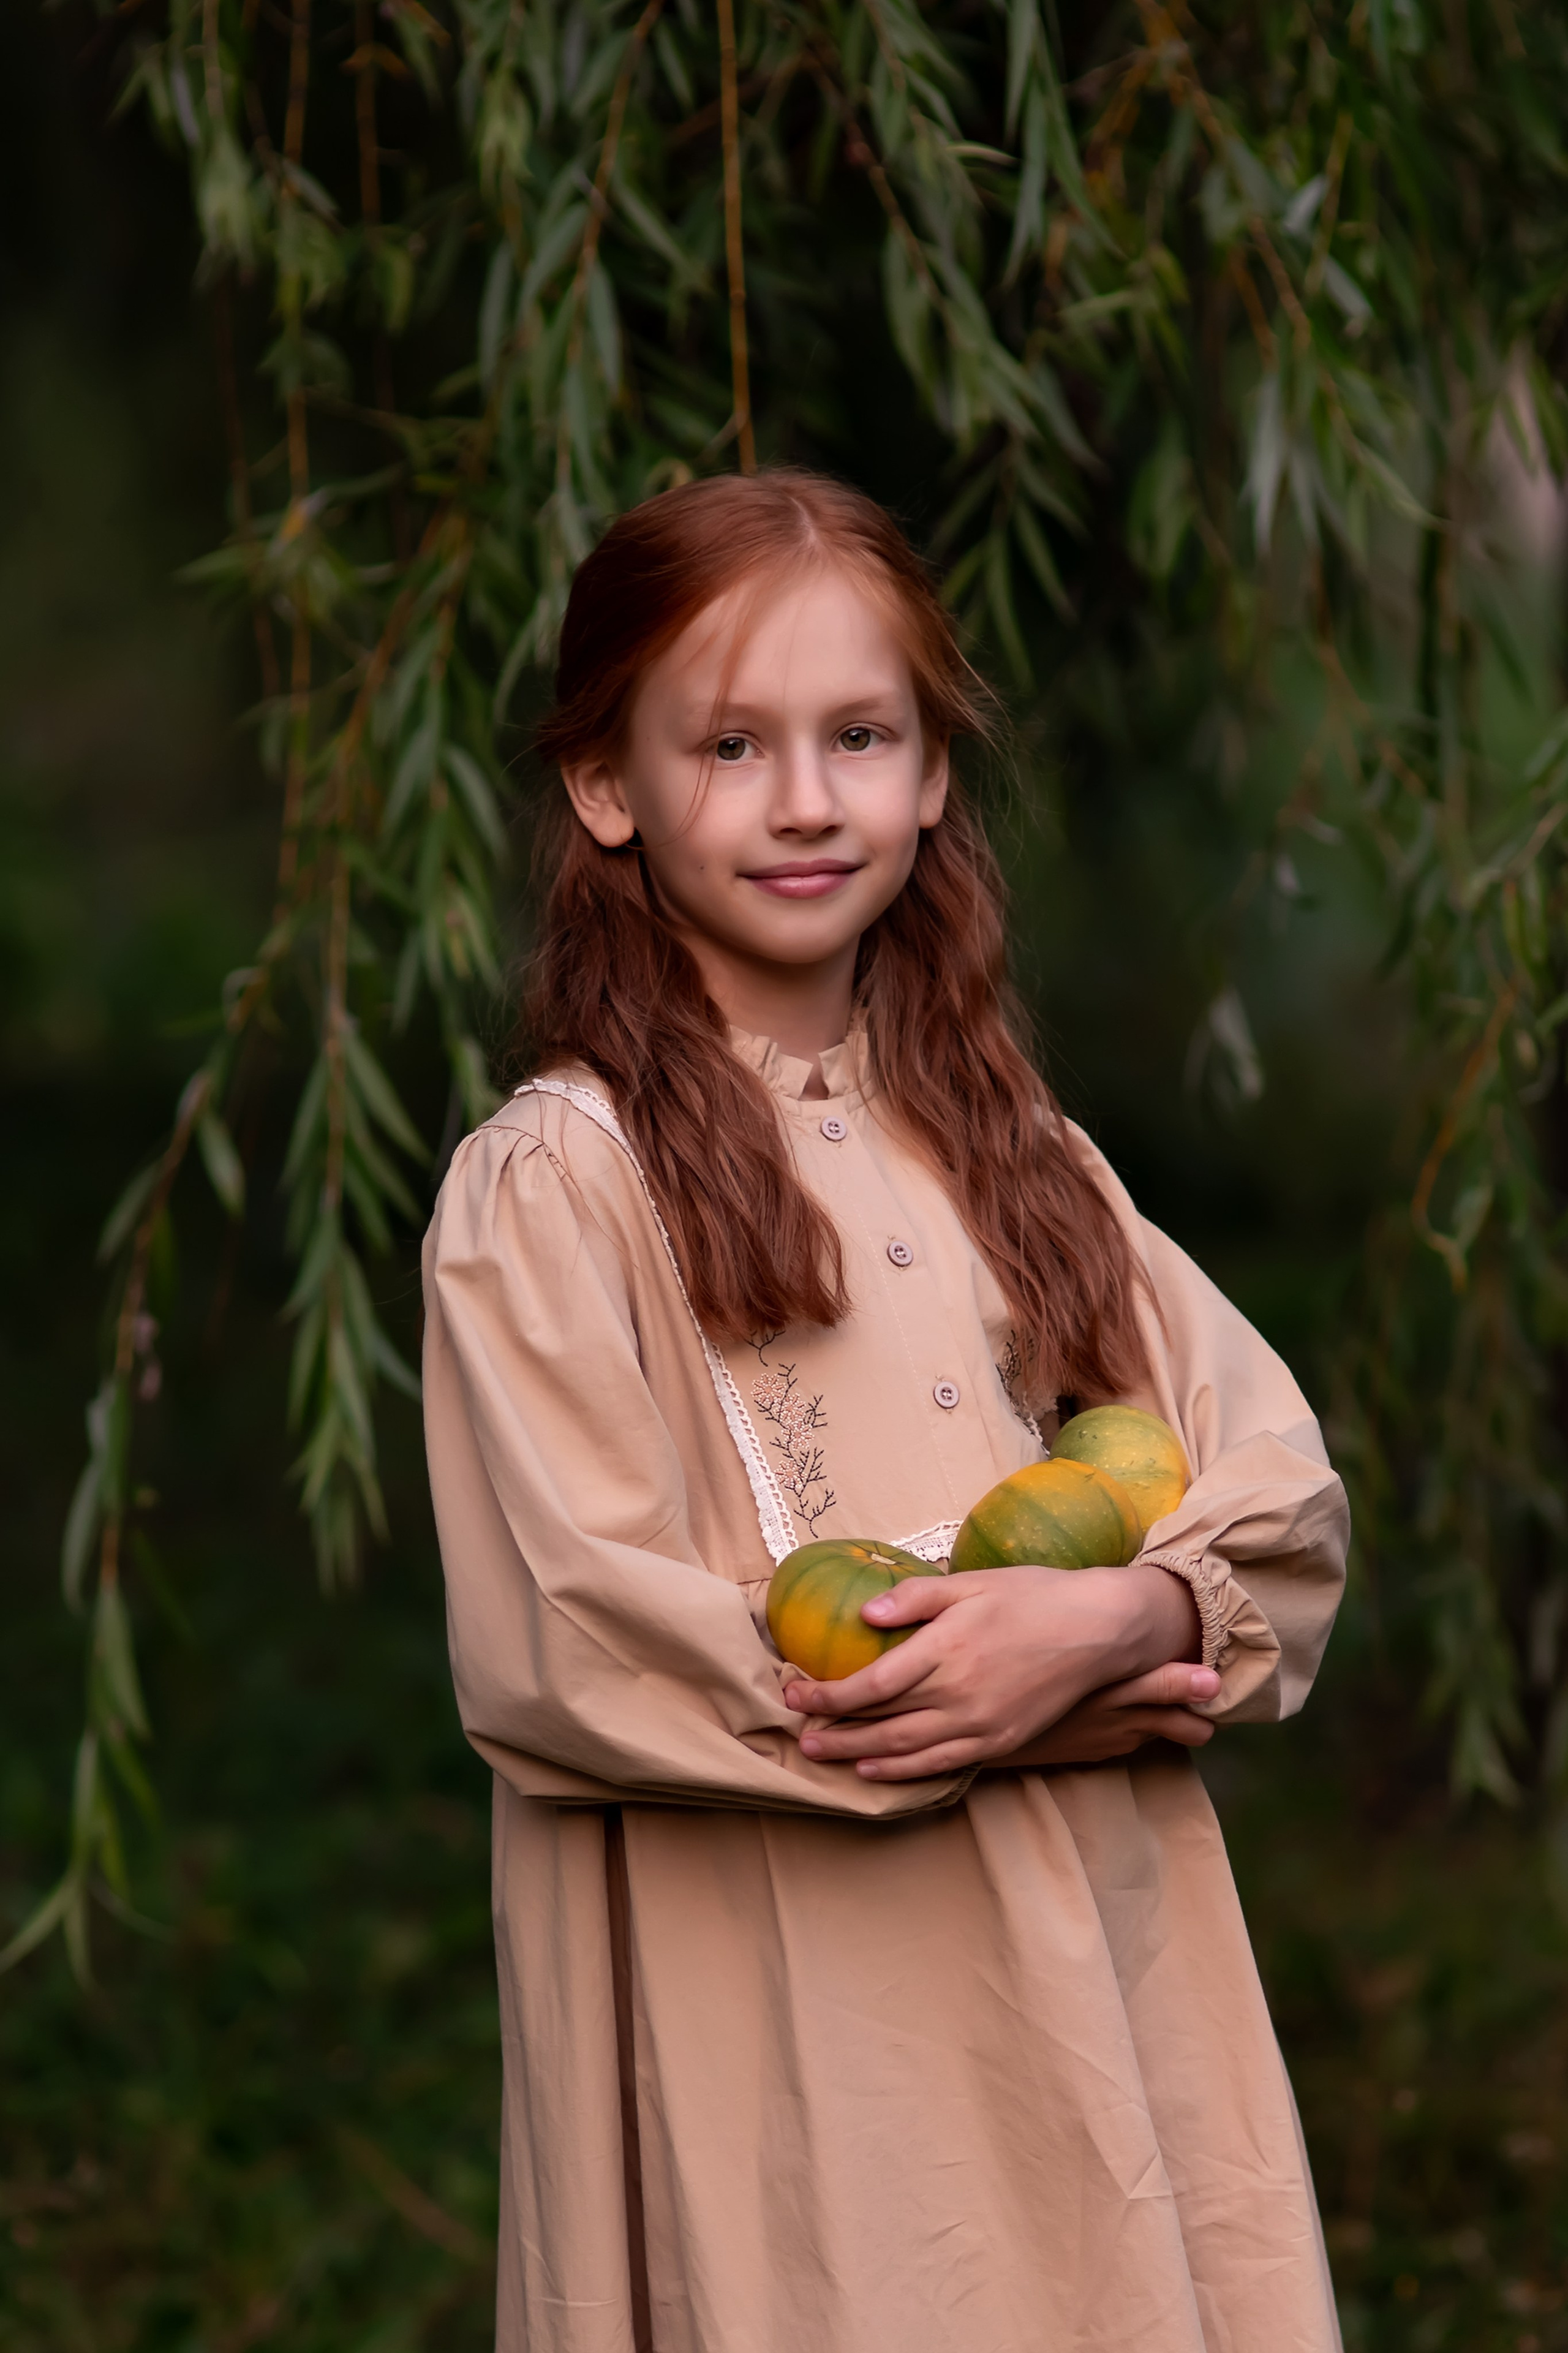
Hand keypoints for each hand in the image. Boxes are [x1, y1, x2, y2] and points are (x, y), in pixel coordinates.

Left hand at [781, 1563, 1207, 1780]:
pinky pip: (943, 1764)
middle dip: (832, 1730)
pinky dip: (904, 1772)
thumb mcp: (972, 1582)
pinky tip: (876, 1769)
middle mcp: (959, 1693)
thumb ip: (916, 1599)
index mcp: (946, 1649)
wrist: (1099, 1631)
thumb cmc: (1033, 1597)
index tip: (796, 1691)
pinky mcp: (1001, 1741)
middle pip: (880, 1723)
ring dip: (857, 1756)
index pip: (871, 1685)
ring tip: (822, 1755)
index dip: (828, 1694)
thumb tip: (864, 1615)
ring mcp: (981, 1724)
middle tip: (797, 1733)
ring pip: (906, 1751)